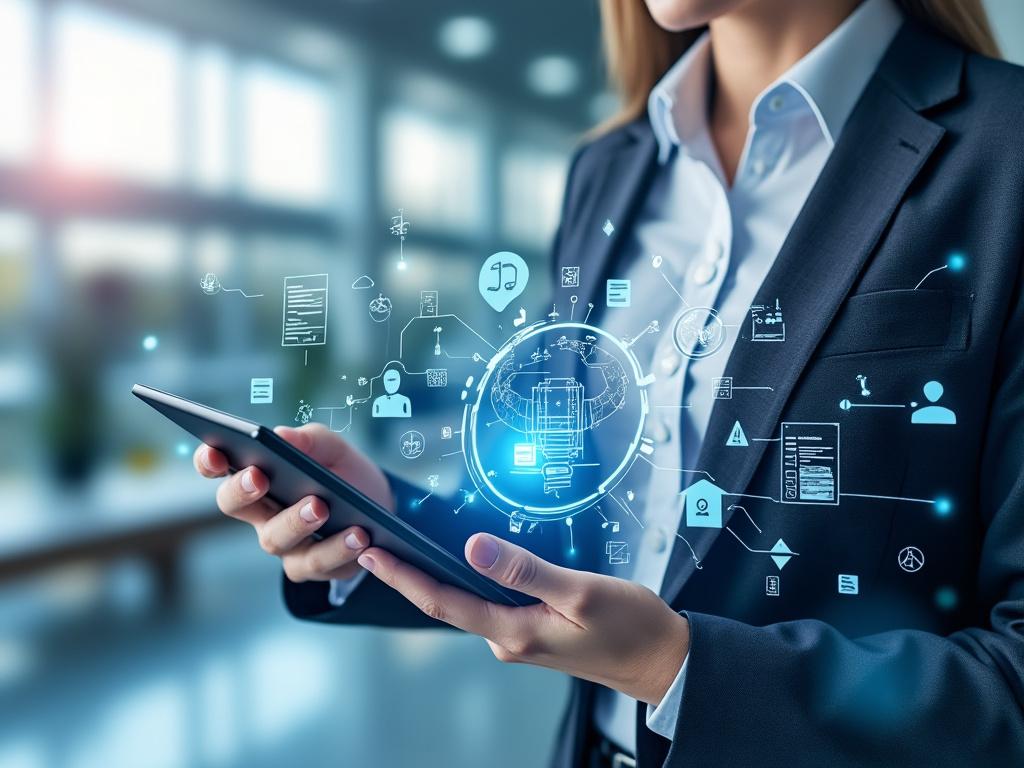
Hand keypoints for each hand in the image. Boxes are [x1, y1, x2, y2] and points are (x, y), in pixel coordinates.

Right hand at [193, 423, 393, 581]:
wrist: (378, 504)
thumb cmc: (341, 471)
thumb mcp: (332, 448)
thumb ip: (309, 440)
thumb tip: (282, 435)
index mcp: (257, 476)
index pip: (219, 468)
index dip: (209, 460)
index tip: (213, 452)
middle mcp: (261, 513)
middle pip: (234, 505)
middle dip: (242, 491)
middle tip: (259, 477)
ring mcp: (284, 543)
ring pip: (276, 539)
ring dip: (296, 522)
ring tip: (321, 506)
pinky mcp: (311, 566)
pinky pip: (318, 563)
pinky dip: (339, 549)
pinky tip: (357, 535)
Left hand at [357, 533, 688, 704]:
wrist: (662, 662)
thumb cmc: (630, 628)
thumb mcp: (580, 591)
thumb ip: (524, 570)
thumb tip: (473, 547)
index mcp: (513, 632)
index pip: (443, 601)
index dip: (402, 577)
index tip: (370, 554)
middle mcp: (508, 639)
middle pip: (446, 602)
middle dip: (407, 575)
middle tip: (373, 543)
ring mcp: (519, 637)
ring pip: (468, 602)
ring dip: (435, 577)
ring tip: (406, 547)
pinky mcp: (532, 631)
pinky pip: (491, 603)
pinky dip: (468, 581)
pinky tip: (461, 561)